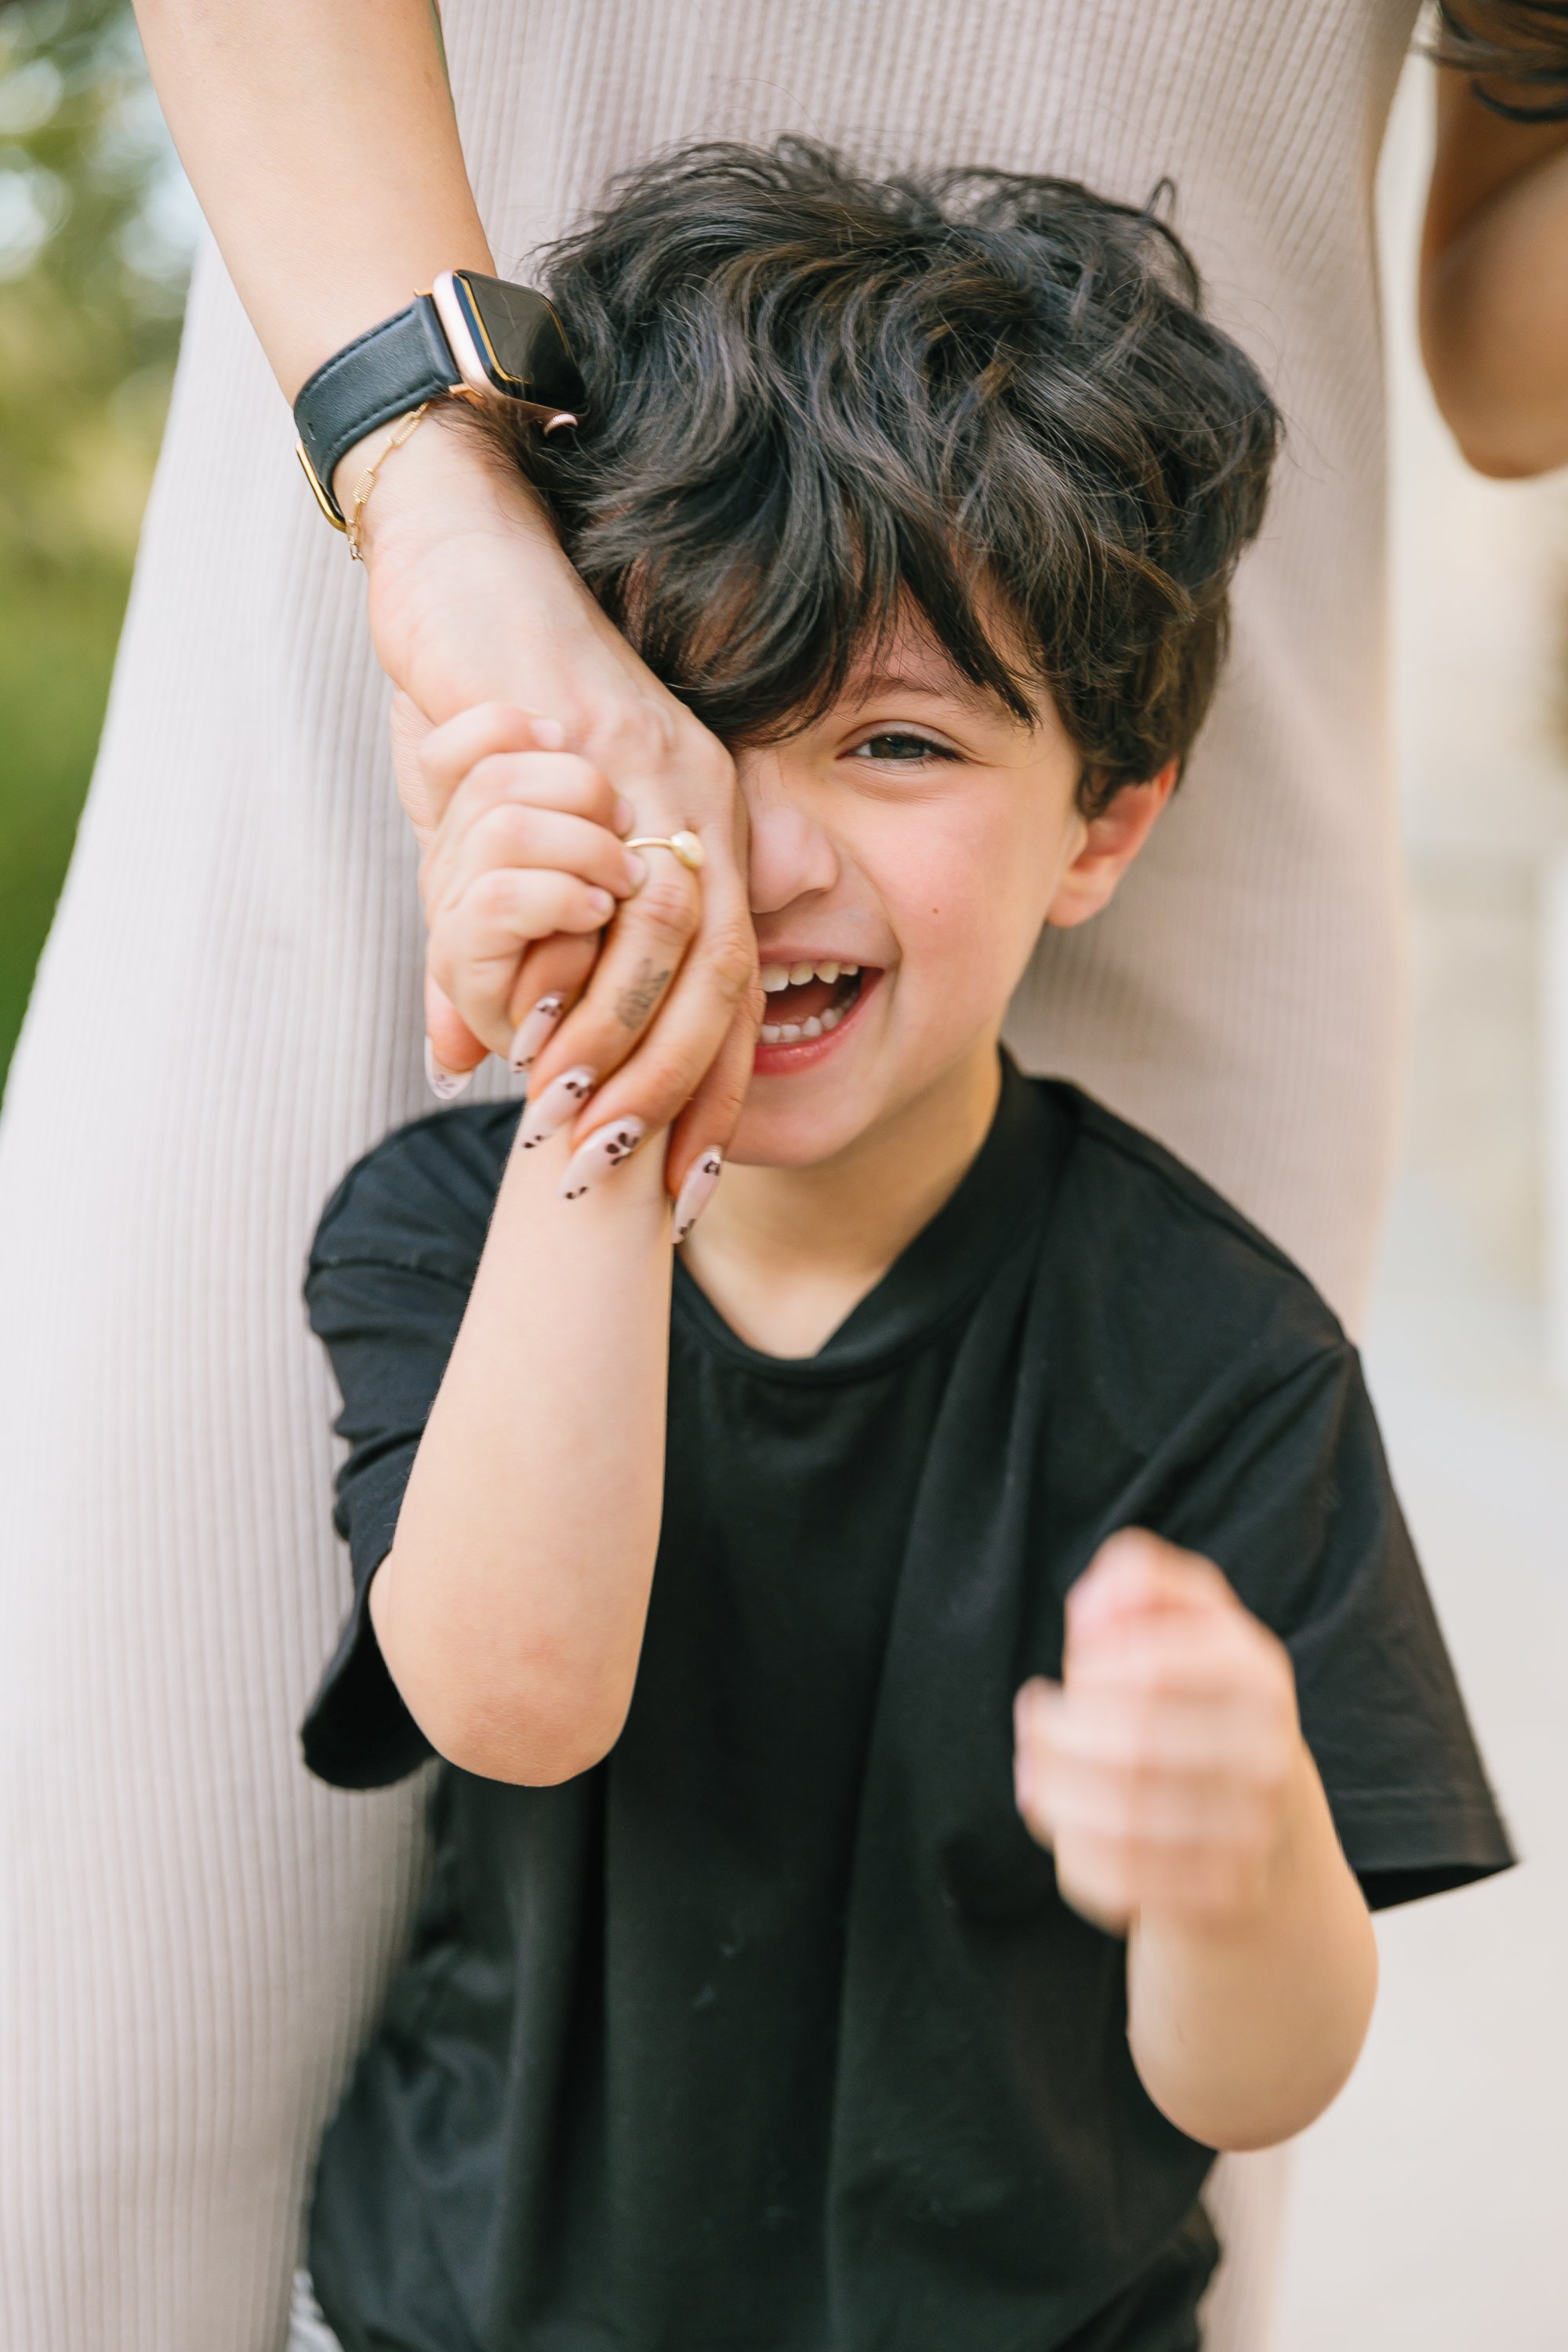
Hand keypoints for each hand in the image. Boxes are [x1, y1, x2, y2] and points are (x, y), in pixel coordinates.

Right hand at [358, 414, 759, 1189]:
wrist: (472, 561)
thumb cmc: (490, 702)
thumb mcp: (502, 841)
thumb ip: (502, 948)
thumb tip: (471, 1052)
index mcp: (706, 831)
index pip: (731, 985)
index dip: (715, 1093)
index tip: (689, 1186)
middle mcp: (705, 806)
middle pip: (723, 975)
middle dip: (679, 1093)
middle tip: (635, 1180)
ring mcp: (659, 774)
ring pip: (671, 936)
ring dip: (618, 1039)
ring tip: (567, 1114)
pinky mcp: (597, 742)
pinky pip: (600, 867)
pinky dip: (572, 958)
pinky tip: (531, 1013)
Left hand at [1014, 1530, 1302, 1936]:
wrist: (1264, 1825)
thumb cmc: (1195, 1700)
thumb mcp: (1182, 1622)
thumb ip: (1137, 1581)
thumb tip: (1095, 1602)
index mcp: (1257, 1671)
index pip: (1155, 1668)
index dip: (1092, 1669)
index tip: (1074, 1670)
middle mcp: (1268, 1753)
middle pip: (1133, 1748)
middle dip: (1058, 1735)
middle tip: (1034, 1722)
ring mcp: (1253, 1832)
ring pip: (1122, 1821)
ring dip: (1053, 1793)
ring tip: (1032, 1771)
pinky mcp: (1225, 1894)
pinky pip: (1122, 1880)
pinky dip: (1072, 1850)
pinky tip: (1064, 1823)